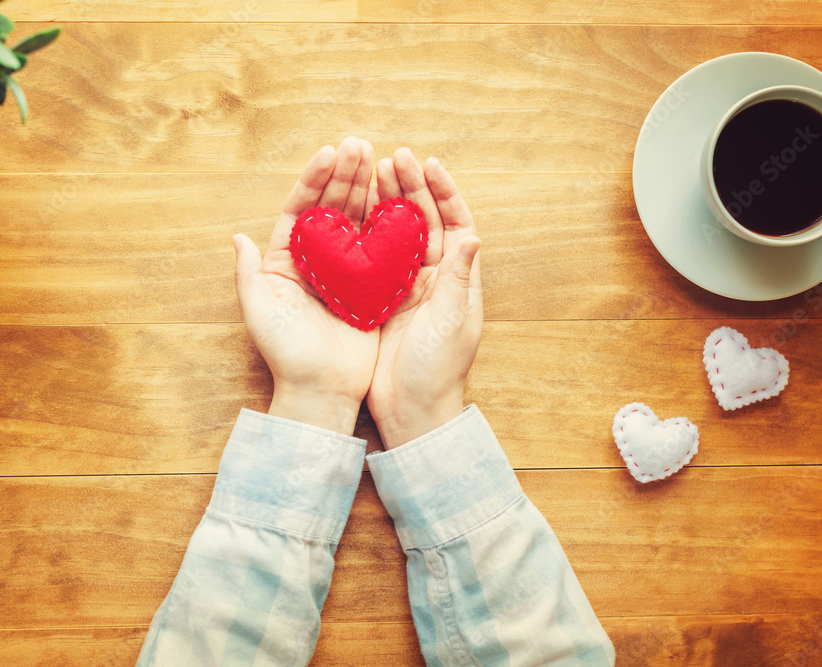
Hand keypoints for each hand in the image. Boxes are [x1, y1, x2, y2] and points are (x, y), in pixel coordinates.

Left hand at [233, 137, 379, 434]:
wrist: (322, 391)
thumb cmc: (287, 354)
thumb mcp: (260, 312)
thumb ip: (248, 274)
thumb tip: (238, 237)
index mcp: (287, 262)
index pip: (300, 210)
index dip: (313, 181)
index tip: (328, 154)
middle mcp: (317, 263)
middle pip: (330, 209)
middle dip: (343, 176)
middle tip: (359, 144)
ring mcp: (346, 273)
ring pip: (356, 222)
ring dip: (366, 190)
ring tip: (377, 158)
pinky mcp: (371, 287)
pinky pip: (380, 249)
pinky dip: (387, 224)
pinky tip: (397, 198)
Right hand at [366, 149, 482, 448]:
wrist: (412, 411)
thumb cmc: (437, 370)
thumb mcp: (450, 321)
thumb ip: (456, 278)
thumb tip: (471, 234)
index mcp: (457, 279)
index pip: (455, 223)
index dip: (443, 191)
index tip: (428, 163)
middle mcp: (433, 278)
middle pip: (423, 221)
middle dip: (410, 188)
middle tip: (392, 157)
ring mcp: (406, 288)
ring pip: (395, 234)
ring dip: (386, 203)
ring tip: (371, 173)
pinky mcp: (380, 301)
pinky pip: (372, 257)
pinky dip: (364, 232)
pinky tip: (350, 211)